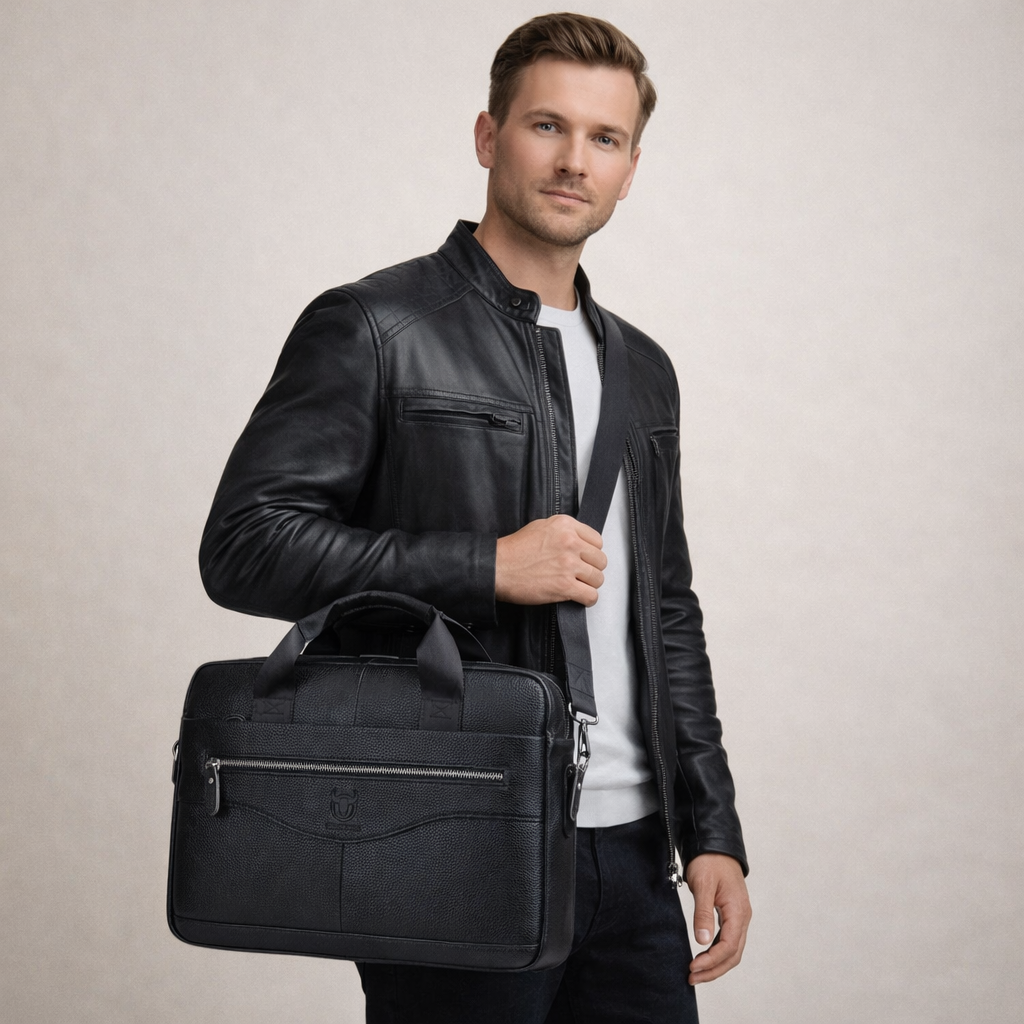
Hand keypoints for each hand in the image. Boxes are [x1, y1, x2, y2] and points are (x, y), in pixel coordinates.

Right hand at [495, 515, 606, 605]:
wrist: (497, 568)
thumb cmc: (513, 550)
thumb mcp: (540, 527)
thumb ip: (562, 531)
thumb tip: (578, 541)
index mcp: (565, 526)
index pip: (597, 540)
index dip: (591, 552)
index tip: (585, 559)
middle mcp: (570, 543)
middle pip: (600, 560)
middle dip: (592, 569)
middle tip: (581, 574)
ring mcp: (568, 565)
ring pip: (598, 578)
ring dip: (590, 584)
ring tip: (578, 586)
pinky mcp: (564, 586)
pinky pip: (591, 595)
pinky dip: (587, 599)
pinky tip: (578, 597)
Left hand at [685, 853, 750, 984]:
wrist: (716, 845)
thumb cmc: (710, 861)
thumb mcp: (703, 884)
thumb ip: (703, 913)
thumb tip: (702, 941)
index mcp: (738, 911)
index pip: (728, 946)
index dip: (711, 960)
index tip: (692, 966)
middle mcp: (742, 918)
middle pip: (732, 955)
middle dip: (713, 969)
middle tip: (691, 978)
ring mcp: (739, 917)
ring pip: (732, 950)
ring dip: (715, 964)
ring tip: (695, 973)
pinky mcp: (732, 915)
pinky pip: (728, 941)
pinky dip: (716, 953)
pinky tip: (703, 957)